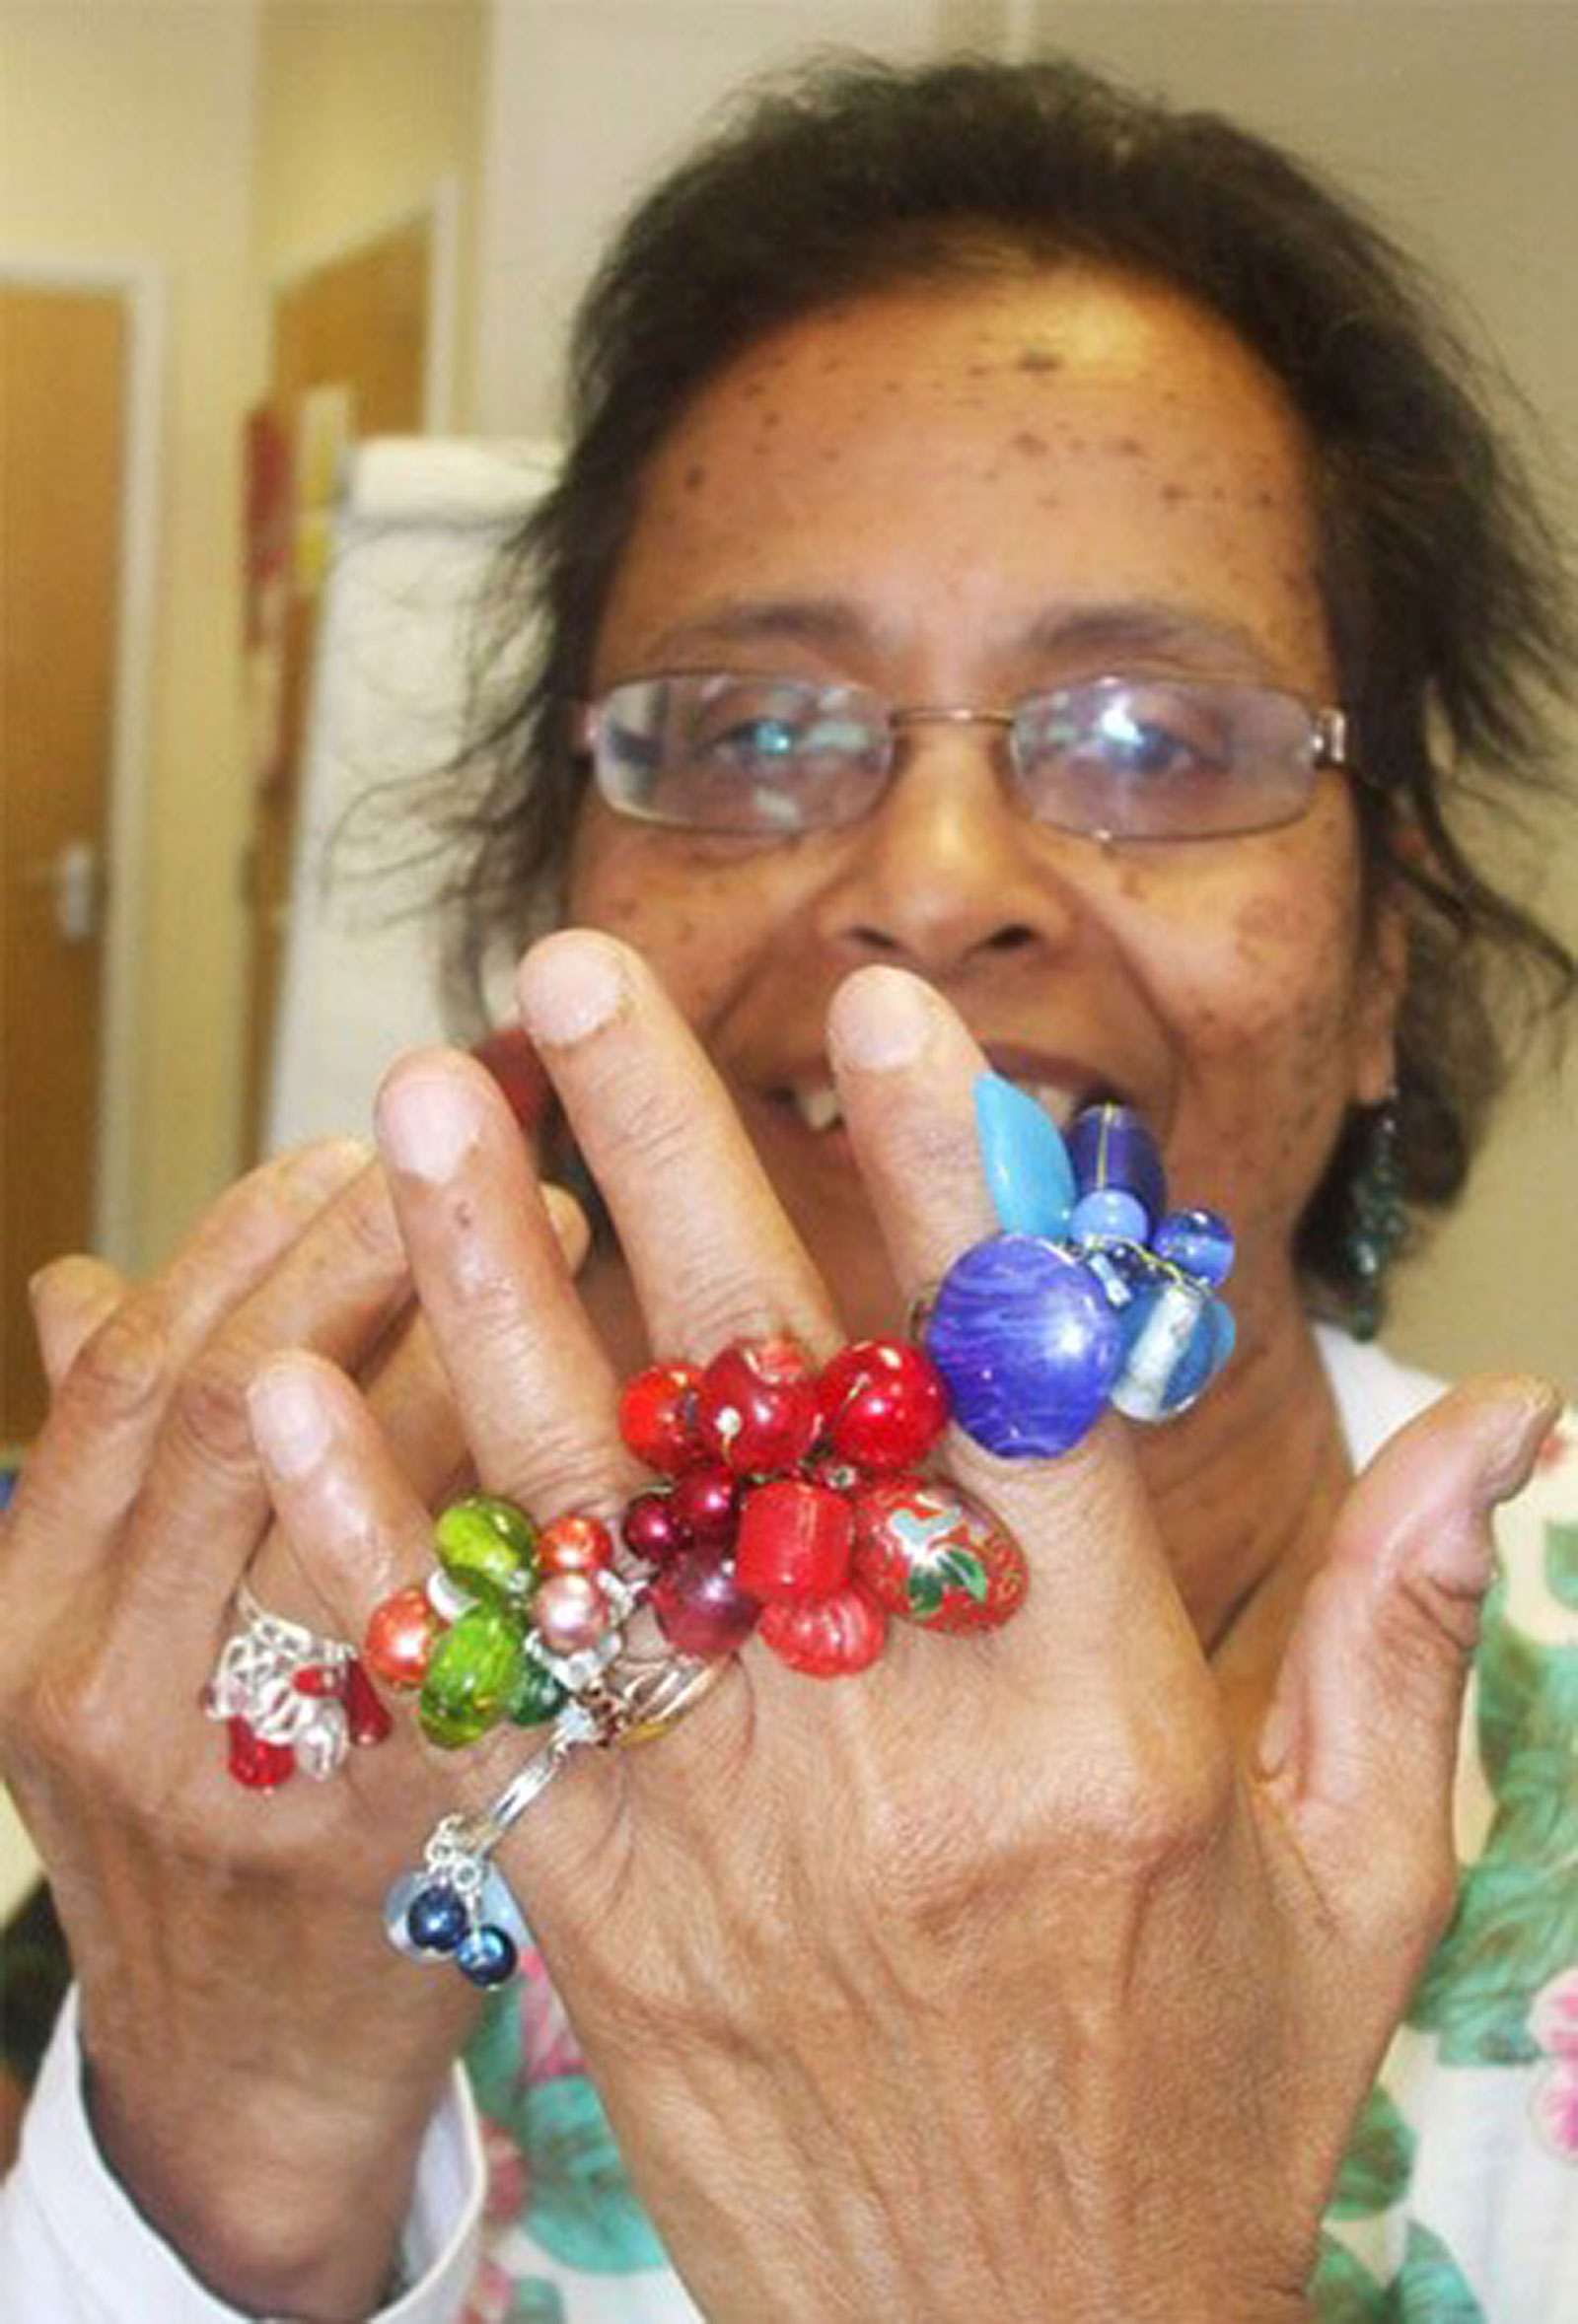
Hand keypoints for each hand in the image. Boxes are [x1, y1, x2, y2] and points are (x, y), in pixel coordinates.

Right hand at [0, 1140, 588, 2317]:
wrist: (239, 2077)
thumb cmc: (180, 1801)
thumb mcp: (91, 1643)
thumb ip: (102, 1467)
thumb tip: (70, 1275)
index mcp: (26, 1620)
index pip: (133, 1381)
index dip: (246, 1242)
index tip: (349, 1143)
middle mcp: (110, 1697)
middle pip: (237, 1418)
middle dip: (366, 1253)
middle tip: (490, 1138)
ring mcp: (253, 1777)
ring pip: (369, 1508)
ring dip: (479, 1343)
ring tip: (576, 1221)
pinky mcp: (403, 1845)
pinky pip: (487, 1633)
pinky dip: (550, 1504)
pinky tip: (630, 1402)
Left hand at [245, 931, 1556, 2323]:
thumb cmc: (1200, 2112)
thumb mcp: (1356, 1877)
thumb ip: (1401, 1621)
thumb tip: (1516, 1412)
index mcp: (1096, 1730)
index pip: (1015, 1404)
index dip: (953, 1190)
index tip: (884, 1015)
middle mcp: (890, 1755)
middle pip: (765, 1411)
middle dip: (664, 1167)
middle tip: (571, 980)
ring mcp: (718, 1833)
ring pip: (582, 1520)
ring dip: (487, 1296)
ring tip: (424, 1109)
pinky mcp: (594, 1913)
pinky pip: (463, 1712)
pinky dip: (368, 1554)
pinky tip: (292, 1403)